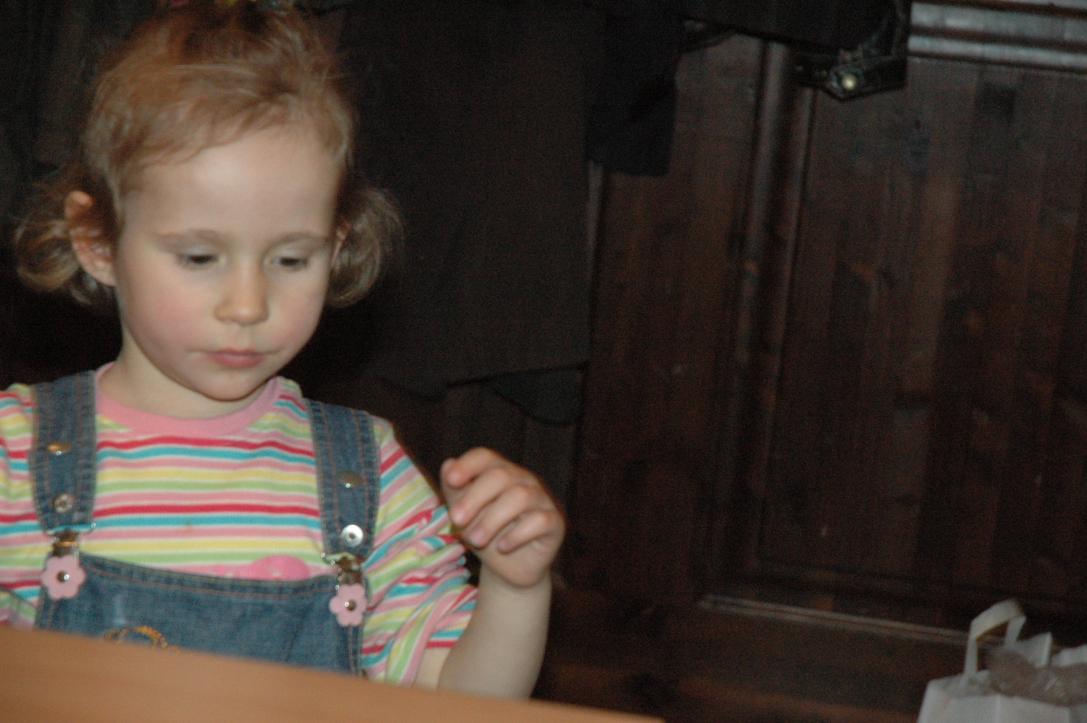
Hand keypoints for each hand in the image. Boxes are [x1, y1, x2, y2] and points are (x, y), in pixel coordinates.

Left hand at [440, 448, 564, 588]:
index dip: (468, 466)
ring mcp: (542, 499)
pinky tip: (502, 547)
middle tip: (456, 520)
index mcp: (500, 472)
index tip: (451, 481)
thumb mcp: (464, 515)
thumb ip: (454, 491)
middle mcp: (523, 480)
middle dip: (474, 498)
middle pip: (500, 476)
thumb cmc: (485, 533)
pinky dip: (517, 534)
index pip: (485, 457)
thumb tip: (448, 465)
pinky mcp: (555, 522)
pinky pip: (539, 520)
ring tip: (475, 540)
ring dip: (492, 519)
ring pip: (520, 496)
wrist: (509, 567)